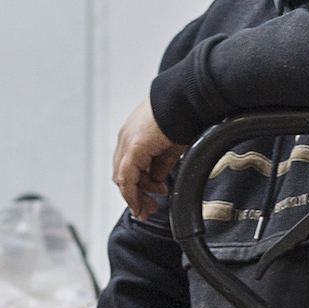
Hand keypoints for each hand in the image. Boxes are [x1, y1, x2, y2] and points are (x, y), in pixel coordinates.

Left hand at [112, 99, 185, 219]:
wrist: (185, 99)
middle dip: (135, 194)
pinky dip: (132, 193)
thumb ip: (161, 164)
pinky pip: (127, 178)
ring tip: (151, 206)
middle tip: (148, 208)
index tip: (149, 199)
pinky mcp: (133, 148)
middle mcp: (126, 139)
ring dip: (135, 196)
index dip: (137, 186)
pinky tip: (140, 204)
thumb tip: (157, 179)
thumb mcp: (171, 146)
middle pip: (123, 174)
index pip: (129, 166)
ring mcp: (127, 143)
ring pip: (123, 178)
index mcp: (134, 136)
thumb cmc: (182, 115)